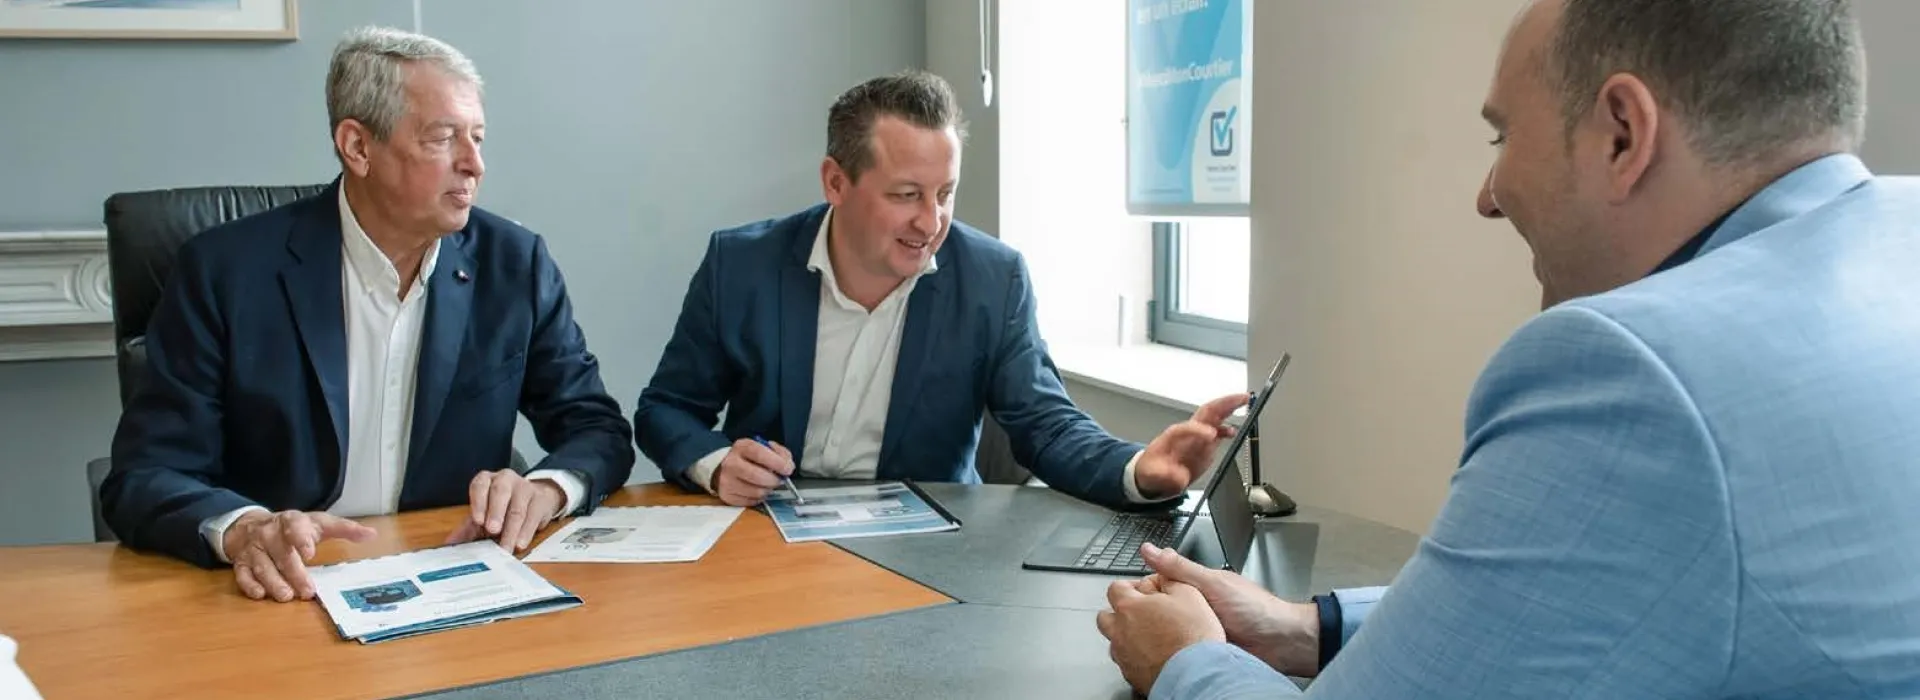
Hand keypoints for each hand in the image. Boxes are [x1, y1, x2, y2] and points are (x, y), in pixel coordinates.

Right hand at [224, 510, 375, 601]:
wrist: (249, 525)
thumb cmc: (293, 528)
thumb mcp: (318, 523)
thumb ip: (344, 529)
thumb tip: (372, 534)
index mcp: (291, 521)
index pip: (295, 526)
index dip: (301, 538)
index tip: (309, 553)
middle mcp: (269, 533)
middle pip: (281, 553)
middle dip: (294, 573)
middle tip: (307, 591)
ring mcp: (253, 548)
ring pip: (262, 565)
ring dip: (273, 582)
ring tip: (286, 596)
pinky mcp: (240, 562)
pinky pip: (242, 574)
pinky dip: (249, 584)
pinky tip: (260, 594)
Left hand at [446, 469, 566, 551]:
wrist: (534, 499)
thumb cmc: (504, 507)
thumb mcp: (484, 514)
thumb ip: (468, 528)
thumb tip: (450, 544)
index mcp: (487, 480)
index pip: (480, 485)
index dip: (478, 502)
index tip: (477, 520)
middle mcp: (505, 479)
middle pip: (500, 492)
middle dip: (496, 512)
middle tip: (492, 530)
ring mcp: (525, 488)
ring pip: (518, 508)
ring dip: (511, 530)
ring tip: (506, 546)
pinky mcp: (540, 499)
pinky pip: (533, 516)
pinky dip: (526, 532)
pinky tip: (520, 543)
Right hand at [710, 438, 794, 505]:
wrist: (723, 468)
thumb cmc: (748, 458)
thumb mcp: (763, 447)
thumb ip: (779, 453)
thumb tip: (788, 464)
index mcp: (741, 447)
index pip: (760, 454)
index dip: (777, 463)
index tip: (787, 469)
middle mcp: (731, 463)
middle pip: (759, 476)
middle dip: (774, 480)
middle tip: (778, 479)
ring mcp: (727, 481)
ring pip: (757, 492)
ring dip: (768, 490)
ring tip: (767, 484)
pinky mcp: (727, 496)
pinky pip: (752, 501)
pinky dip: (759, 497)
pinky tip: (757, 489)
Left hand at [1096, 576, 1226, 693]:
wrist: (1196, 673)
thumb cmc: (1193, 636)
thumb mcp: (1189, 593)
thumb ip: (1170, 579)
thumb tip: (1161, 577)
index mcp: (1130, 607)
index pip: (1115, 588)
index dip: (1131, 587)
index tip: (1145, 590)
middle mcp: (1119, 631)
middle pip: (1106, 616)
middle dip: (1121, 612)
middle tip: (1142, 613)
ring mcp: (1123, 654)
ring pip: (1114, 641)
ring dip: (1125, 635)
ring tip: (1148, 635)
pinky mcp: (1131, 674)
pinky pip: (1125, 661)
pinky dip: (1134, 655)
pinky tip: (1152, 655)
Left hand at [1134, 392, 1249, 497]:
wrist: (1153, 473)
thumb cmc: (1151, 469)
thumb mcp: (1154, 475)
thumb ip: (1166, 475)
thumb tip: (1178, 476)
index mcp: (1173, 436)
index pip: (1188, 428)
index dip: (1200, 430)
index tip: (1211, 435)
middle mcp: (1187, 432)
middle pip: (1206, 412)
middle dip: (1223, 404)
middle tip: (1240, 398)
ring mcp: (1197, 436)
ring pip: (1214, 416)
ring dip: (1229, 408)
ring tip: (1245, 401)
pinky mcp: (1205, 444)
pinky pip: (1217, 431)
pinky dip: (1228, 428)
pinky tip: (1235, 430)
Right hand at [1141, 542, 1321, 676]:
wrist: (1282, 643)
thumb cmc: (1257, 609)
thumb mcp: (1213, 583)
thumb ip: (1181, 568)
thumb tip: (1151, 549)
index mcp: (1198, 585)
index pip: (1161, 584)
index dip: (1145, 590)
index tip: (1128, 598)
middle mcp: (1198, 606)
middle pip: (1164, 609)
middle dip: (1152, 616)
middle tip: (1136, 624)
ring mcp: (1201, 628)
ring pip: (1172, 630)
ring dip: (1165, 635)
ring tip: (1152, 640)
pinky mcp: (1206, 648)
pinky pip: (1184, 648)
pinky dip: (1178, 650)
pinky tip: (1170, 653)